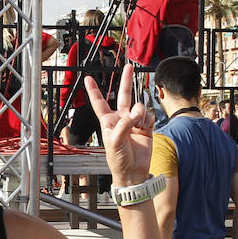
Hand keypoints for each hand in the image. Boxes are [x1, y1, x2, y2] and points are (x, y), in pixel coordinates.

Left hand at [84, 64, 153, 186]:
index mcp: (108, 121)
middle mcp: (121, 118)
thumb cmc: (118, 159)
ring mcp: (134, 121)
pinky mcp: (146, 126)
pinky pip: (150, 115)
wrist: (133, 171)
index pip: (99, 103)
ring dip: (140, 115)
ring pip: (139, 106)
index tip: (88, 78)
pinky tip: (145, 130)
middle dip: (126, 81)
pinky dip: (148, 121)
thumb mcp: (115, 142)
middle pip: (123, 95)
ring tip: (138, 127)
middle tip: (129, 67)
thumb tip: (136, 112)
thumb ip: (124, 125)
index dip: (94, 91)